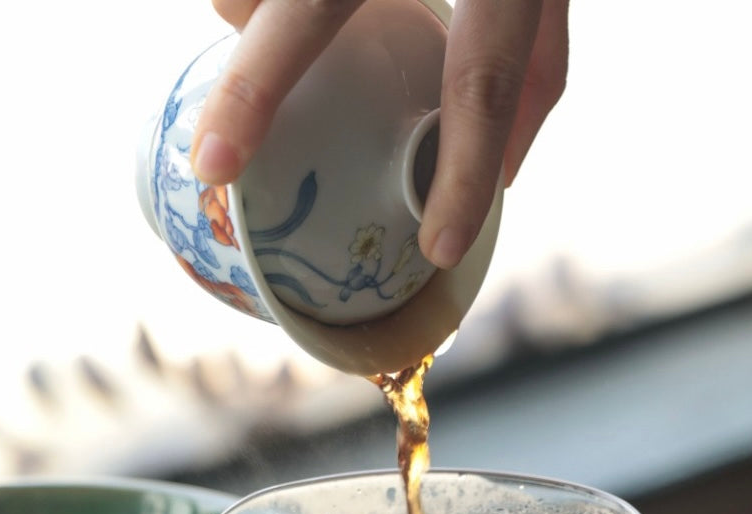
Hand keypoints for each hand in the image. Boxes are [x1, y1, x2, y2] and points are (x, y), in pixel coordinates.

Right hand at [191, 0, 568, 269]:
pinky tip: (245, 4)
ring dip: (247, 12)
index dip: (469, 169)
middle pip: (317, 6)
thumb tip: (505, 171)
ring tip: (236, 37)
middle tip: (211, 162)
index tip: (437, 251)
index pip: (491, 75)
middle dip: (256, 86)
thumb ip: (540, 59)